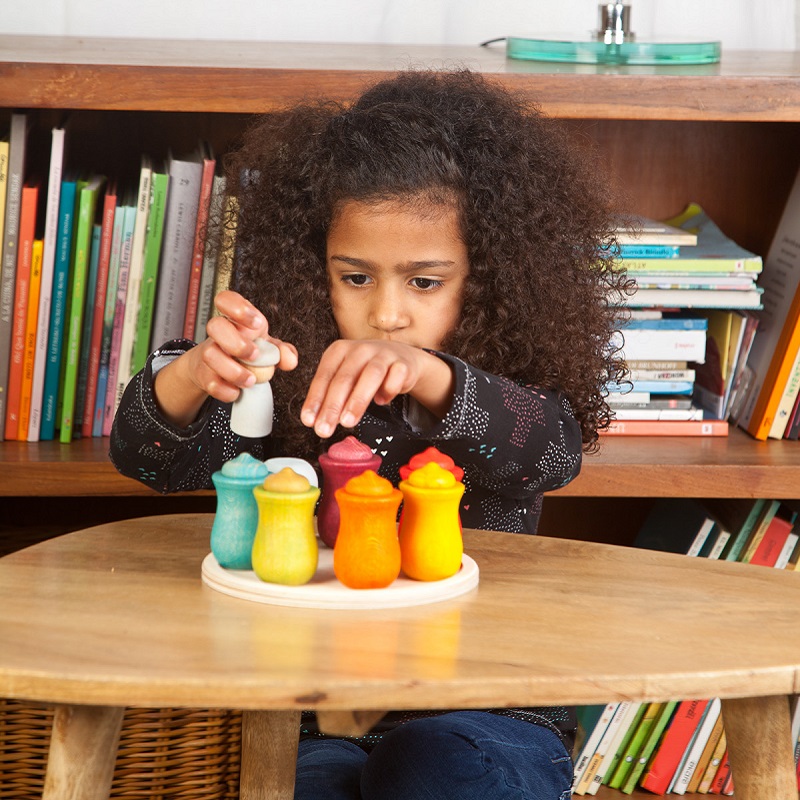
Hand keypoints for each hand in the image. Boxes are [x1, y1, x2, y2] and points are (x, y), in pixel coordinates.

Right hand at [186, 291, 297, 402]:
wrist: (218, 370)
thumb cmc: (246, 352)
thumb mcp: (268, 348)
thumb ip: (282, 351)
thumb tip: (289, 360)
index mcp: (236, 320)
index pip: (226, 299)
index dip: (239, 308)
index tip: (257, 324)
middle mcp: (219, 333)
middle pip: (215, 325)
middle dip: (237, 343)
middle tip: (254, 356)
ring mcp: (209, 353)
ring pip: (210, 355)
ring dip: (234, 371)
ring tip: (251, 380)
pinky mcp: (204, 375)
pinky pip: (210, 382)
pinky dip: (226, 390)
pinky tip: (237, 391)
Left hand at [300, 340, 452, 437]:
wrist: (400, 358)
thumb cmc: (366, 371)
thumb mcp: (345, 379)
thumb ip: (330, 396)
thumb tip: (315, 420)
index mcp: (339, 351)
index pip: (324, 376)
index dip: (315, 400)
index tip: (309, 421)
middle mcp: (360, 350)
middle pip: (345, 378)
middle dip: (332, 406)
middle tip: (324, 429)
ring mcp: (383, 355)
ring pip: (371, 375)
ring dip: (357, 400)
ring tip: (347, 422)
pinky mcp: (403, 364)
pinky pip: (396, 377)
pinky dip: (388, 390)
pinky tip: (381, 401)